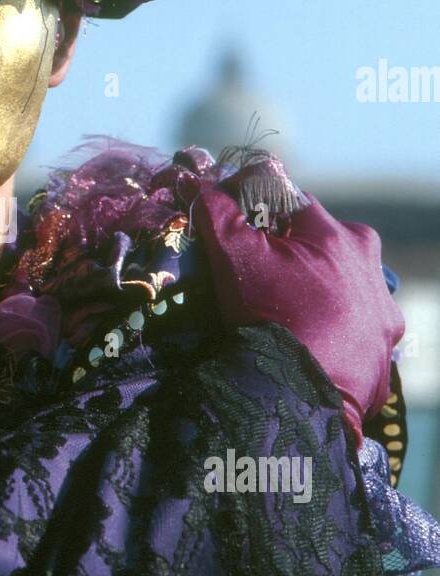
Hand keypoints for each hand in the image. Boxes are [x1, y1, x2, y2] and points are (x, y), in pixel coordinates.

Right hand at [184, 180, 403, 446]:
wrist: (301, 397)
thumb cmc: (270, 317)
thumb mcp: (236, 259)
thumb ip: (216, 213)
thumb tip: (194, 178)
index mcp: (338, 235)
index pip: (291, 204)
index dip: (259, 213)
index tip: (237, 232)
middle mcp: (370, 267)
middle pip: (324, 245)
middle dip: (294, 254)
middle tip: (262, 279)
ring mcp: (382, 311)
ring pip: (344, 286)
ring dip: (320, 292)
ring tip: (286, 315)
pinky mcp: (383, 349)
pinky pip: (356, 330)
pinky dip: (335, 332)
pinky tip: (309, 343)